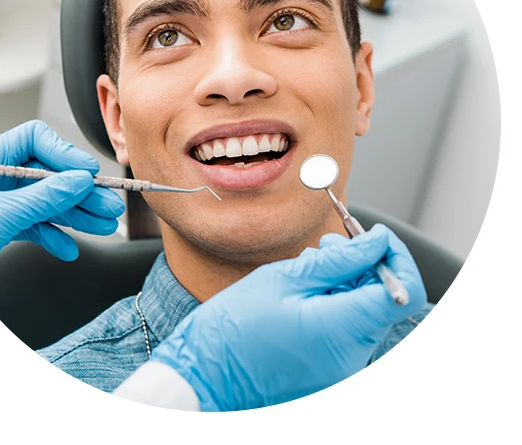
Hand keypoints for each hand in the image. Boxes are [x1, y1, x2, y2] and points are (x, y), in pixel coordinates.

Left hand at [0, 120, 125, 269]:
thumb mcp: (1, 214)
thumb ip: (43, 197)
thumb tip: (78, 182)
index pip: (35, 140)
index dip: (64, 153)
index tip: (87, 172)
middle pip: (48, 174)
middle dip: (79, 192)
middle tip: (107, 204)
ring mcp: (1, 201)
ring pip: (47, 202)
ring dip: (75, 215)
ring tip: (102, 225)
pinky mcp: (3, 225)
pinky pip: (35, 225)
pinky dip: (53, 236)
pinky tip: (68, 248)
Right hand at [150, 224, 426, 410]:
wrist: (206, 375)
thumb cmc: (235, 327)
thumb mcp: (285, 278)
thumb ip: (339, 260)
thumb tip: (377, 243)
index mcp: (343, 330)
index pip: (405, 292)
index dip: (396, 256)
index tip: (373, 237)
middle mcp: (353, 357)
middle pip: (384, 300)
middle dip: (363, 265)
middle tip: (327, 246)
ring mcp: (344, 370)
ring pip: (365, 312)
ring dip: (346, 283)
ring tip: (306, 270)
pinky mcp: (332, 373)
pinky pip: (348, 331)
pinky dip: (335, 305)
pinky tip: (303, 295)